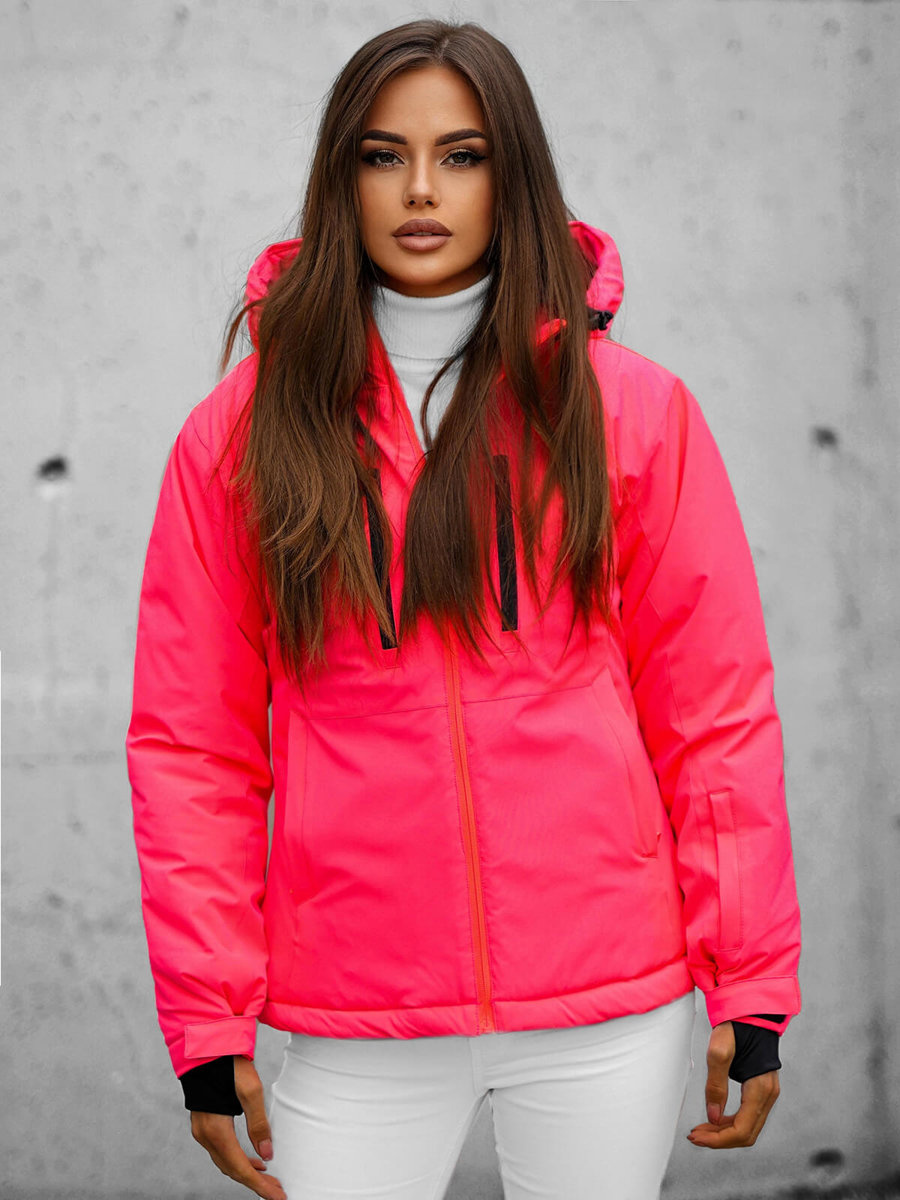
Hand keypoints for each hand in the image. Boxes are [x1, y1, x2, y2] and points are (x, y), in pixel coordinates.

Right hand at [190, 1056, 286, 1198]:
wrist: (206, 1046)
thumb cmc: (229, 1063)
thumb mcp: (250, 1090)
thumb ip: (259, 1124)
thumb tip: (267, 1154)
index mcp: (216, 1130)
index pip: (240, 1168)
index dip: (260, 1186)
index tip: (278, 1196)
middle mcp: (205, 1135)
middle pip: (231, 1170)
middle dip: (256, 1183)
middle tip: (278, 1191)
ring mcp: (201, 1131)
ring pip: (225, 1163)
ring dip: (247, 1173)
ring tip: (270, 1179)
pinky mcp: (204, 1124)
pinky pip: (222, 1152)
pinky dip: (237, 1161)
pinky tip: (254, 1160)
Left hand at [687, 1021, 779, 1148]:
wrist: (751, 1009)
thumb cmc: (735, 1025)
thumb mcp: (719, 1051)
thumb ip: (715, 1085)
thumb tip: (713, 1117)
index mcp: (760, 1088)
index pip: (741, 1130)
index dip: (718, 1139)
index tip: (695, 1136)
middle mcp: (769, 1094)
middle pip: (746, 1134)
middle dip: (719, 1139)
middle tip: (694, 1135)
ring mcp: (768, 1092)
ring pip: (748, 1127)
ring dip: (724, 1133)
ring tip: (700, 1128)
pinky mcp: (762, 1089)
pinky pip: (749, 1116)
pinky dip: (731, 1122)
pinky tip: (714, 1117)